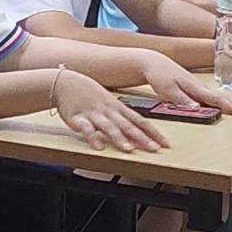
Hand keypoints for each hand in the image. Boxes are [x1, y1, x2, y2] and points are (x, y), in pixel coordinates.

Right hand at [51, 70, 166, 152]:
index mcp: (118, 108)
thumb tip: (139, 131)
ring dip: (119, 138)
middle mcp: (109, 111)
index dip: (154, 133)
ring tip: (128, 149)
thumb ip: (122, 116)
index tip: (166, 144)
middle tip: (154, 149)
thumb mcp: (109, 102)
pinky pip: (85, 128)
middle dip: (142, 138)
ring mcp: (93, 114)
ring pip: (108, 127)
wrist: (65, 82)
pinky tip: (98, 146)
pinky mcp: (77, 118)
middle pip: (128, 126)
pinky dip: (92, 137)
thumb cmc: (89, 94)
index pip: (140, 121)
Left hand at [137, 52, 231, 116]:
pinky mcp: (196, 88)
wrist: (154, 62)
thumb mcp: (167, 89)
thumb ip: (182, 100)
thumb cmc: (159, 75)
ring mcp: (199, 87)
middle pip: (224, 97)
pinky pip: (215, 96)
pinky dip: (227, 100)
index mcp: (195, 87)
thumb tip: (197, 108)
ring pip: (222, 96)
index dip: (229, 107)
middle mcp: (200, 87)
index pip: (215, 99)